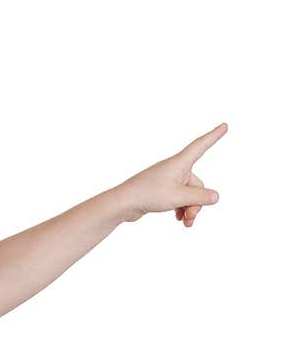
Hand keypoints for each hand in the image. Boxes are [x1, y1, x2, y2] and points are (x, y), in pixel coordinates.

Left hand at [112, 122, 226, 225]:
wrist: (123, 203)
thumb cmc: (148, 194)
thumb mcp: (179, 197)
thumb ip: (201, 197)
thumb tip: (215, 197)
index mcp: (179, 163)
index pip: (200, 145)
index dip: (214, 136)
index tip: (224, 125)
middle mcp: (174, 169)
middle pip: (197, 184)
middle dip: (197, 202)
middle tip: (190, 218)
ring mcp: (167, 180)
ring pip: (189, 194)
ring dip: (190, 209)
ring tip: (186, 223)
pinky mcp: (161, 190)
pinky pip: (179, 198)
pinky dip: (181, 208)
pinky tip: (178, 219)